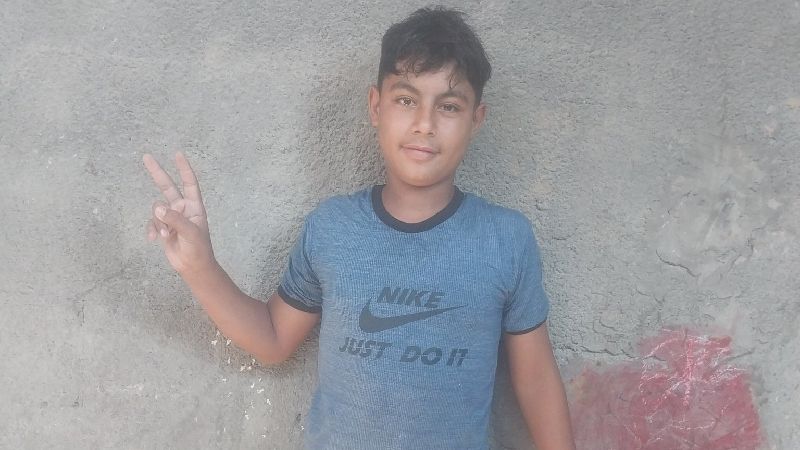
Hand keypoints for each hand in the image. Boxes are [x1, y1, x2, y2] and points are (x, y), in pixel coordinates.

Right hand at [143, 152, 215, 275]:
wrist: (193, 266)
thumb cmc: (198, 249)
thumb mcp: (190, 233)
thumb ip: (175, 220)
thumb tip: (158, 209)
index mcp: (194, 206)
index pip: (189, 183)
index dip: (184, 169)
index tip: (178, 154)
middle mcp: (182, 208)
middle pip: (168, 187)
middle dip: (158, 172)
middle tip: (146, 156)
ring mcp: (171, 218)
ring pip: (157, 210)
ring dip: (158, 222)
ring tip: (164, 236)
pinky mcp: (162, 228)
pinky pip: (151, 223)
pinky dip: (151, 230)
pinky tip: (153, 240)